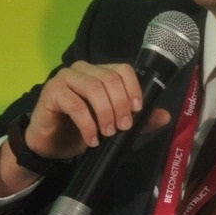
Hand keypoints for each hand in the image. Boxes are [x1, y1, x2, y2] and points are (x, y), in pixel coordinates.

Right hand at [25, 60, 148, 157]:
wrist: (50, 145)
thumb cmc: (81, 130)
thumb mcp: (114, 125)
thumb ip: (138, 120)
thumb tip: (165, 116)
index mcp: (99, 72)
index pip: (123, 70)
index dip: (133, 88)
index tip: (137, 110)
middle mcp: (82, 69)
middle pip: (110, 79)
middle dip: (121, 105)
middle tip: (123, 127)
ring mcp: (65, 78)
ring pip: (94, 89)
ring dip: (106, 114)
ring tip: (108, 133)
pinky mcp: (52, 92)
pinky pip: (75, 105)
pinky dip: (88, 125)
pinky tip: (92, 139)